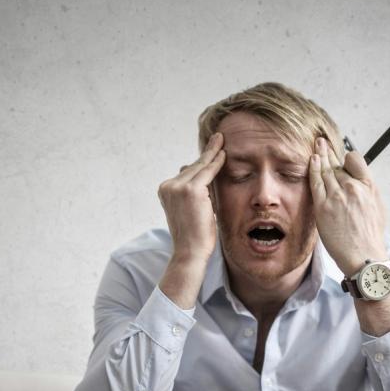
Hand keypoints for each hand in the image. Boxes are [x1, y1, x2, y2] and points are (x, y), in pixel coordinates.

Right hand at [158, 133, 225, 264]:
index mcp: (165, 191)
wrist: (190, 251)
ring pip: (199, 168)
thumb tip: (200, 176)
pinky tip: (224, 154)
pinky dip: (216, 163)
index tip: (209, 151)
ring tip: (220, 140)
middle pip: (192, 167)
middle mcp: (168, 186)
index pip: (186, 173)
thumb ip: (194, 193)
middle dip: (206, 154)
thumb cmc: (194, 236)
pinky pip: (207, 172)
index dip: (199, 162)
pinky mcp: (191, 190)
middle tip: (217, 138)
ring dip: (212, 154)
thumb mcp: (191, 210)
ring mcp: (178, 187)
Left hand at [308, 137, 388, 275]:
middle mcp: (353, 187)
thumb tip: (361, 181)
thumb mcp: (378, 208)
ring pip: (326, 170)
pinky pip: (316, 182)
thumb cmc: (371, 236)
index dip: (347, 158)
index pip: (355, 161)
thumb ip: (368, 191)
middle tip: (322, 141)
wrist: (364, 256)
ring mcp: (337, 196)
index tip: (342, 157)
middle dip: (329, 152)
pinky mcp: (323, 206)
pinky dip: (313, 169)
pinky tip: (312, 160)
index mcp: (368, 187)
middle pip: (337, 164)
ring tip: (316, 146)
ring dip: (320, 156)